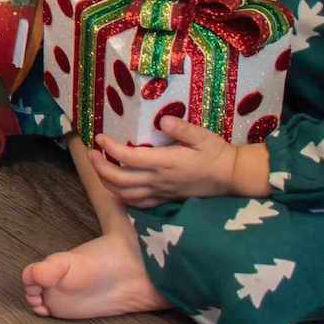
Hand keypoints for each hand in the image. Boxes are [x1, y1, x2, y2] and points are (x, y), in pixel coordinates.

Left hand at [88, 115, 270, 206]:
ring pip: (126, 195)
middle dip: (101, 168)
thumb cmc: (216, 153)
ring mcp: (162, 193)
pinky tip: (117, 188)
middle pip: (121, 181)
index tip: (99, 138)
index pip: (129, 158)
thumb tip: (163, 120)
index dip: (111, 149)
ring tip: (98, 168)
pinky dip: (123, 197)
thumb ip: (181, 128)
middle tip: (92, 153)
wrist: (231, 177)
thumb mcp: (201, 136)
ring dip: (108, 183)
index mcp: (165, 163)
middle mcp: (159, 181)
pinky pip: (139, 204)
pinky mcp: (166, 200)